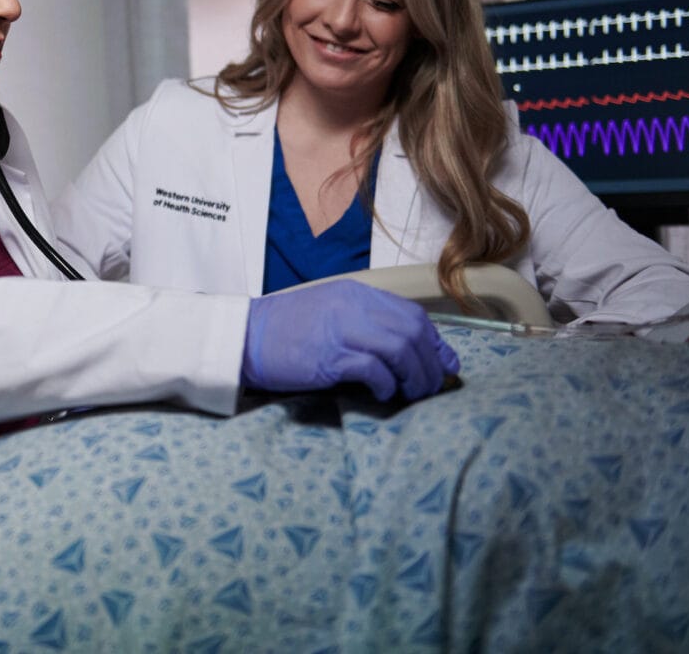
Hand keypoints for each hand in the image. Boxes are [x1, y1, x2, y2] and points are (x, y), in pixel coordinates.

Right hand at [242, 279, 459, 400]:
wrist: (244, 336)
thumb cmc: (286, 329)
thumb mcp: (329, 312)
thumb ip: (364, 322)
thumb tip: (403, 349)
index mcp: (356, 294)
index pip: (412, 314)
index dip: (435, 342)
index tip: (444, 363)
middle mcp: (353, 307)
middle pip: (412, 333)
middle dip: (430, 364)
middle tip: (429, 386)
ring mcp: (341, 330)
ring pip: (400, 350)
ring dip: (414, 376)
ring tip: (412, 393)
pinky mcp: (329, 356)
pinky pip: (374, 370)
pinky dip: (386, 385)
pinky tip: (383, 394)